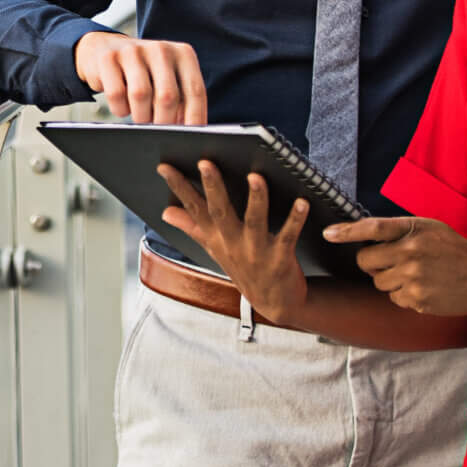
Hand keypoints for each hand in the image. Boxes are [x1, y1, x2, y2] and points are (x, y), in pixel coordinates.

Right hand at [75, 31, 207, 123]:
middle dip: (164, 122)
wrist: (104, 48)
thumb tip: (188, 133)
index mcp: (183, 54)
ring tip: (141, 119)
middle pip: (167, 96)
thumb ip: (182, 102)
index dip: (194, 118)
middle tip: (158, 134)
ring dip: (141, 117)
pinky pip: (116, 94)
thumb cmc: (144, 74)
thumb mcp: (168, 80)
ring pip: (141, 95)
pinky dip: (120, 108)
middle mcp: (160, 49)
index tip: (189, 139)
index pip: (195, 90)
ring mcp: (133, 51)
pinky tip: (122, 106)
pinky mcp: (108, 58)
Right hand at [156, 158, 310, 325]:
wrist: (275, 304)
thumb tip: (166, 212)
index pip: (193, 209)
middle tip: (205, 163)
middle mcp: (233, 243)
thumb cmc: (245, 268)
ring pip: (255, 221)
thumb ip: (192, 227)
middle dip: (213, 187)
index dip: (178, 188)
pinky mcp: (281, 258)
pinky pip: (288, 236)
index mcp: (216, 238)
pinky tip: (302, 202)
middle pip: (220, 211)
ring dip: (256, 199)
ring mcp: (257, 251)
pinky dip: (296, 219)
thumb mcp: (214, 249)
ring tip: (255, 177)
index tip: (164, 167)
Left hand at [324, 216, 466, 316]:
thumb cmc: (455, 250)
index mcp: (414, 230)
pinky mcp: (417, 300)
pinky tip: (423, 288)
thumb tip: (366, 235)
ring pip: (377, 282)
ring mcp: (413, 278)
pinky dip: (403, 294)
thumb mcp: (431, 229)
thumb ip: (401, 230)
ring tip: (413, 274)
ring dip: (388, 279)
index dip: (346, 231)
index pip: (372, 228)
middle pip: (365, 261)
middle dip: (370, 263)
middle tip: (388, 261)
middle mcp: (411, 253)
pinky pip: (393, 298)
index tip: (328, 234)